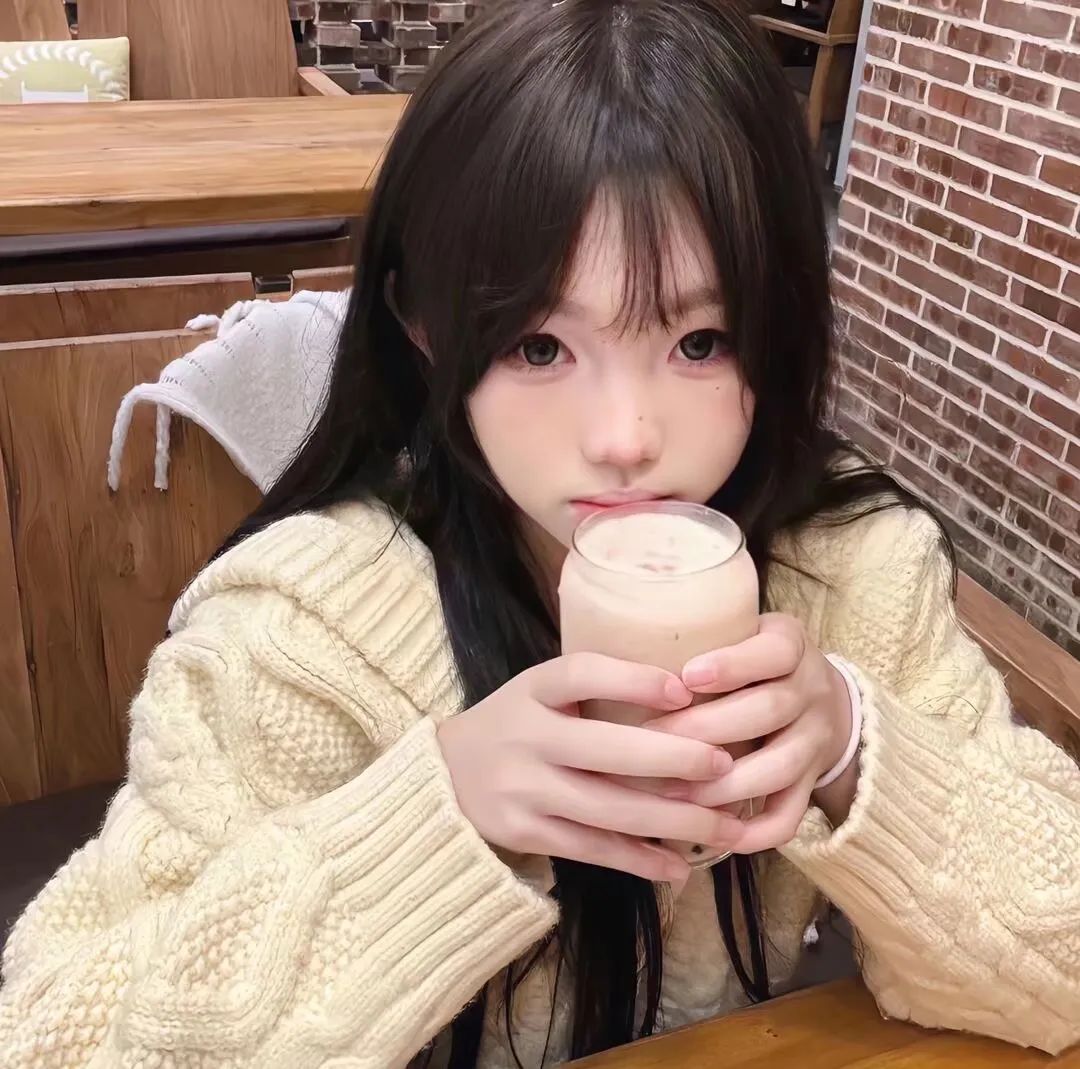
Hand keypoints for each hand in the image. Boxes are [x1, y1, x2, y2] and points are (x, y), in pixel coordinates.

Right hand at [436, 653, 738, 882]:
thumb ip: (595, 688)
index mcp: (532, 689)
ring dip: (673, 821)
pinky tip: (678, 865)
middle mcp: (526, 737)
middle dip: (673, 760)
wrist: (445, 773)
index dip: (633, 680)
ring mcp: (523, 789)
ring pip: (607, 809)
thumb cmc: (518, 723)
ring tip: (725, 827)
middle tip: (725, 766)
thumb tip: (687, 695)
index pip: (582, 674)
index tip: (683, 692)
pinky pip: (590, 848)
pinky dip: (638, 859)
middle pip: (605, 750)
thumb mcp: (541, 690)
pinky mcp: (524, 831)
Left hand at [647, 614, 854, 853]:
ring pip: (780, 767)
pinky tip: (715, 834)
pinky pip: (791, 814)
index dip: (732, 665)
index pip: (772, 651)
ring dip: (723, 785)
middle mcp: (811, 691)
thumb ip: (700, 636)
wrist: (826, 697)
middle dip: (707, 729)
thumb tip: (618, 648)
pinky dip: (755, 831)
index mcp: (790, 645)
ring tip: (671, 792)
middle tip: (651, 739)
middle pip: (769, 710)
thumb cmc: (756, 660)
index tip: (686, 676)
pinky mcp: (812, 782)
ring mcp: (815, 740)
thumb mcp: (742, 632)